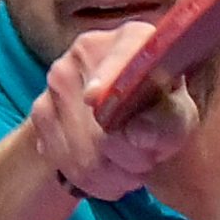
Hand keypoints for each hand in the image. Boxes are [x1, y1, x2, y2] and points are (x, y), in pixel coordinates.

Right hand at [27, 21, 200, 199]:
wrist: (126, 121)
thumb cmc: (160, 112)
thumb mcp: (179, 117)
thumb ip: (168, 122)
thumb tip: (139, 135)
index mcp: (133, 39)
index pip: (124, 55)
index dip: (110, 75)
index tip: (94, 97)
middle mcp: (87, 51)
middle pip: (101, 124)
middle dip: (131, 158)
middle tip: (148, 161)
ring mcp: (57, 79)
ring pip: (83, 154)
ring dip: (112, 175)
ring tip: (130, 167)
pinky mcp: (40, 110)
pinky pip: (64, 162)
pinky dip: (91, 180)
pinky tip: (107, 171)